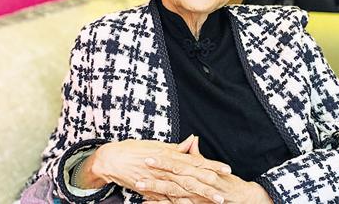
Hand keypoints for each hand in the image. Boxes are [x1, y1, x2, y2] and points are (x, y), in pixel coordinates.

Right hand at [80, 135, 228, 200]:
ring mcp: (159, 181)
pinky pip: (167, 199)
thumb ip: (177, 148)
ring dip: (199, 196)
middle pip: (192, 178)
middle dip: (209, 185)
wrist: (112, 159)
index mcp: (170, 156)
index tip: (227, 169)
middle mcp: (166, 169)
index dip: (212, 165)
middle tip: (225, 191)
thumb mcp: (158, 146)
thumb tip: (192, 140)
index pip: (195, 161)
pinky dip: (179, 203)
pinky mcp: (151, 191)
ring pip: (182, 190)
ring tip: (214, 201)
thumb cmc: (135, 150)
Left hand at [141, 137, 272, 203]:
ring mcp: (196, 194)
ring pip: (173, 190)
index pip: (178, 162)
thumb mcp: (213, 167)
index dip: (163, 159)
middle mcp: (198, 181)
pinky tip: (148, 202)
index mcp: (200, 169)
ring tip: (139, 185)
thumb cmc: (226, 182)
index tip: (148, 155)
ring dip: (155, 188)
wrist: (242, 198)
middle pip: (174, 175)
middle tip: (141, 166)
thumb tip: (192, 141)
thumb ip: (198, 156)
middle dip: (157, 171)